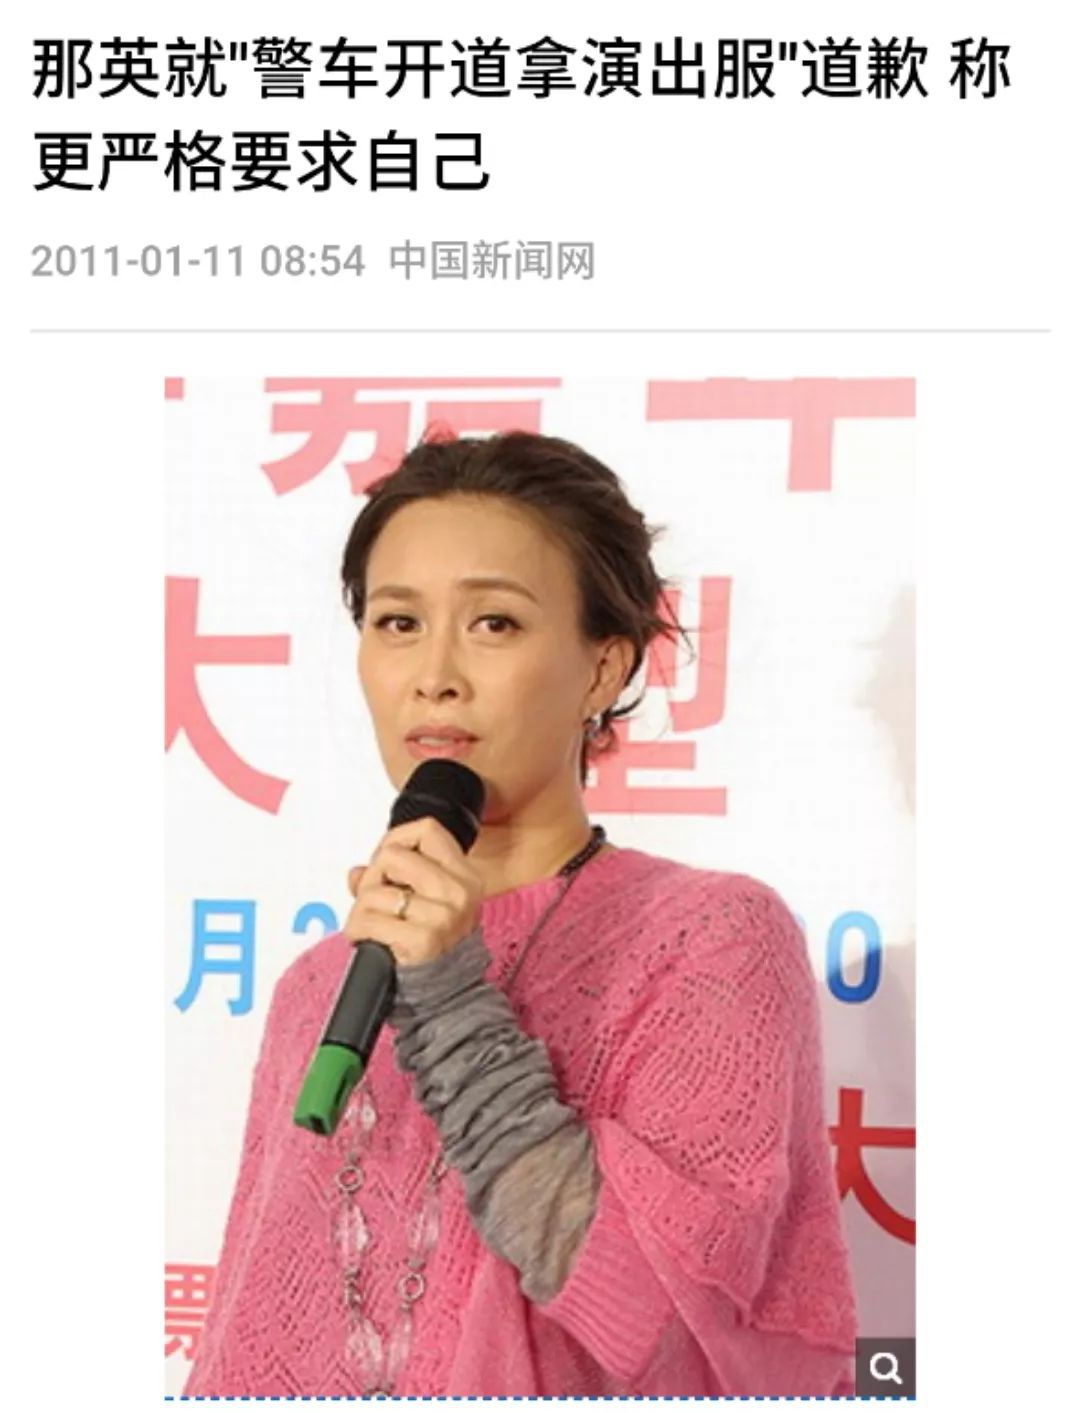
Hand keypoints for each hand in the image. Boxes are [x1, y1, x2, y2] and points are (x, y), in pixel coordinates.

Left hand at [344, 815, 483, 967]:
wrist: (450, 996)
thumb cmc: (437, 949)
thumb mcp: (431, 905)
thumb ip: (395, 880)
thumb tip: (357, 872)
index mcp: (465, 876)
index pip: (427, 830)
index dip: (396, 838)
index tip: (385, 861)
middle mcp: (459, 892)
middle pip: (393, 854)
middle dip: (373, 876)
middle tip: (373, 898)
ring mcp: (443, 916)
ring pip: (376, 889)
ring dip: (361, 908)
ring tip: (370, 922)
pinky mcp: (423, 940)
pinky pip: (369, 919)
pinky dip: (357, 928)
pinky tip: (365, 937)